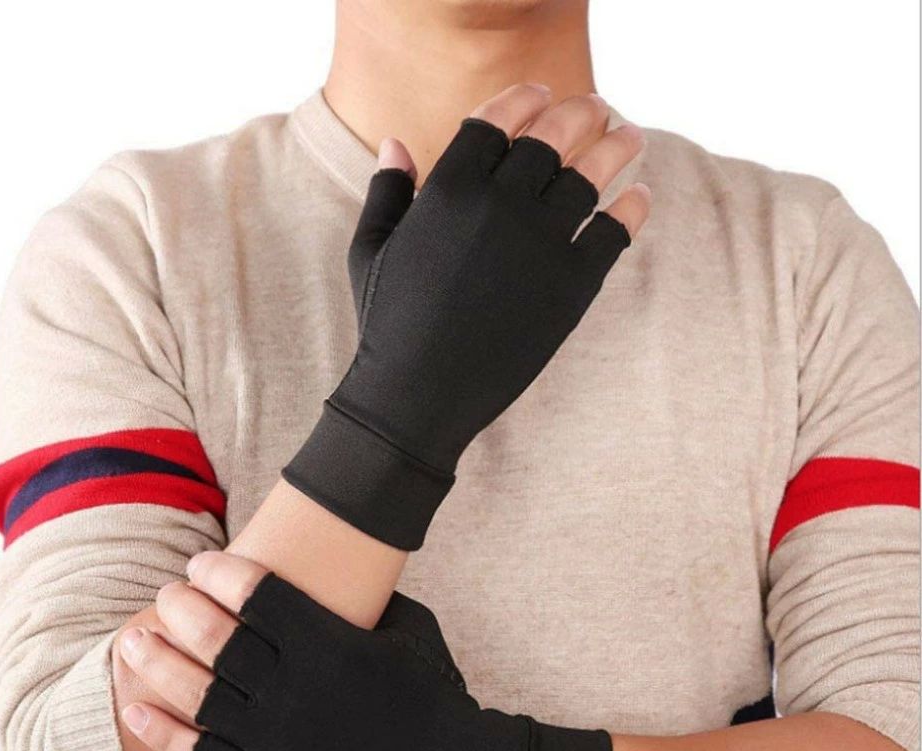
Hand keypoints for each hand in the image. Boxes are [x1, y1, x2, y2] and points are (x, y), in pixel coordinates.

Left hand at [118, 551, 612, 750]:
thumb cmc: (433, 692)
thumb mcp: (411, 629)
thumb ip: (366, 599)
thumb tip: (330, 570)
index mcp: (333, 645)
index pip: (258, 595)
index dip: (221, 572)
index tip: (203, 562)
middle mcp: (299, 691)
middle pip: (218, 639)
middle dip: (182, 608)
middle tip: (167, 595)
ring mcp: (281, 741)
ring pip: (200, 695)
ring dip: (157, 663)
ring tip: (133, 640)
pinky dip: (161, 732)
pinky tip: (132, 708)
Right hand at [284, 84, 649, 550]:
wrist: (418, 396)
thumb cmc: (389, 326)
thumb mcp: (371, 252)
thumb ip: (387, 193)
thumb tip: (395, 143)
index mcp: (448, 188)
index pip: (498, 117)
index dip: (525, 99)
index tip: (544, 93)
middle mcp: (499, 204)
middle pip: (554, 134)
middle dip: (579, 111)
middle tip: (596, 107)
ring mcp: (540, 244)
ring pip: (593, 172)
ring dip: (618, 144)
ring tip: (629, 135)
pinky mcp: (572, 286)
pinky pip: (615, 231)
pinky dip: (633, 208)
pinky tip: (639, 196)